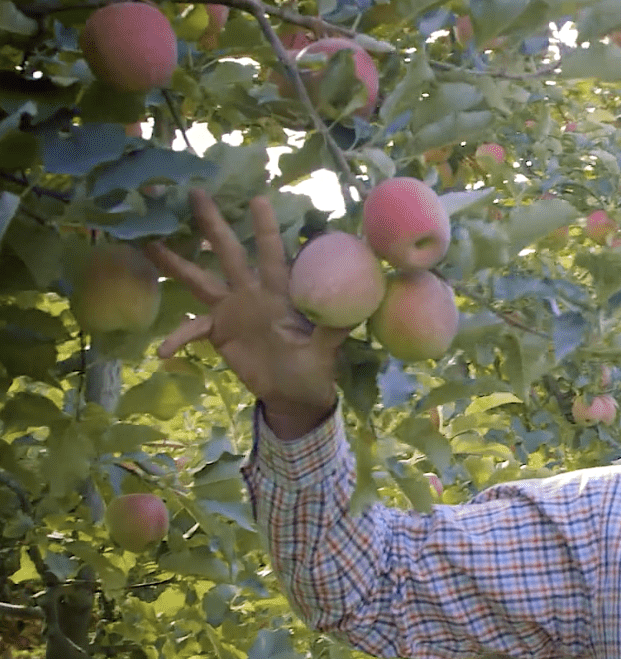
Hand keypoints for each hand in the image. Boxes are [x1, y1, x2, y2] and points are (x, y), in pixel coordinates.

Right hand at [145, 190, 347, 438]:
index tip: (258, 199)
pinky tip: (162, 352)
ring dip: (177, 264)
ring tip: (150, 244)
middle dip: (213, 224)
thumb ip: (333, 329)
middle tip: (195, 192)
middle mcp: (252, 293)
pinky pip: (193, 330)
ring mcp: (232, 310)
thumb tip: (360, 308)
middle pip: (229, 253)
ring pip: (200, 280)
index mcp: (280, 293)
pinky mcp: (218, 332)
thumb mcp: (325, 350)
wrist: (294, 394)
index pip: (272, 254)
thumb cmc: (313, 367)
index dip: (265, 229)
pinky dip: (178, 339)